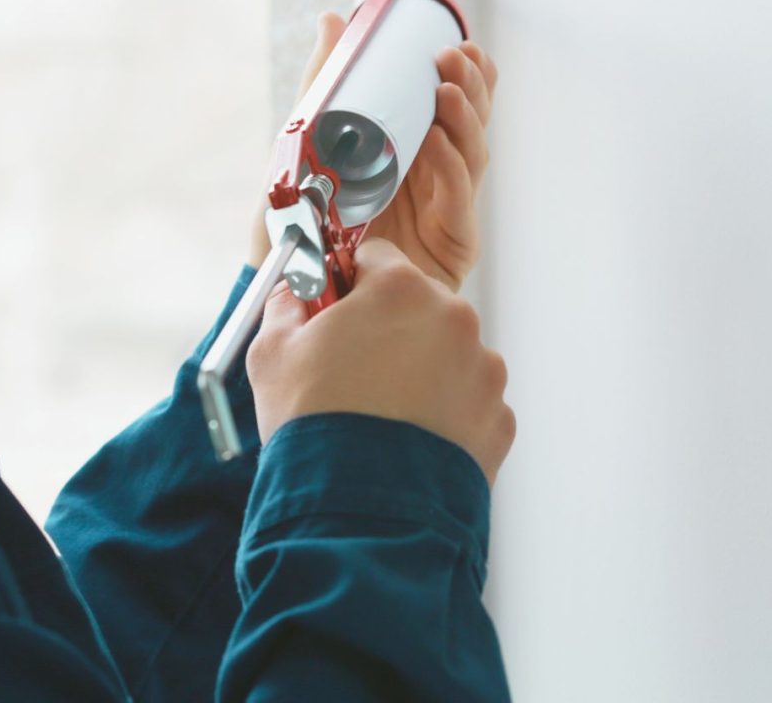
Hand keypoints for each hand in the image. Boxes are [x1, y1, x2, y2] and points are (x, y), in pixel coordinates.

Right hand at [247, 236, 515, 487]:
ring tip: (382, 411)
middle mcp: (454, 319)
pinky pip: (468, 399)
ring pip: (448, 351)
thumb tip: (290, 293)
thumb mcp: (272, 352)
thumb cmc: (314, 424)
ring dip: (421, 368)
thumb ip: (284, 305)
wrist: (358, 515)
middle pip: (418, 303)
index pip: (377, 257)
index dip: (351, 282)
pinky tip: (408, 437)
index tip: (338, 309)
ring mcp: (483, 371)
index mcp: (401, 289)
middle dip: (390, 325)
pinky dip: (444, 411)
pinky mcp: (498, 419)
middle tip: (355, 366)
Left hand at [248, 10, 497, 293]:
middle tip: (453, 57)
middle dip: (471, 87)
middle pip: (471, 124)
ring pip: (473, 155)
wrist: (291, 282)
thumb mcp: (306, 141)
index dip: (466, 74)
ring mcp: (445, 207)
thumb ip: (326, 82)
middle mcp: (434, 175)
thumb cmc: (302, 216)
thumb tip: (333, 19)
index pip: (452, 105)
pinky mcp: (449, 242)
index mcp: (410, 150)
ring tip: (446, 90)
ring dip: (465, 119)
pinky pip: (458, 199)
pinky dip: (451, 167)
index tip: (456, 43)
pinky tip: (438, 143)